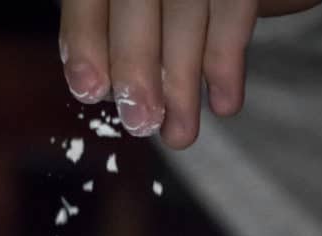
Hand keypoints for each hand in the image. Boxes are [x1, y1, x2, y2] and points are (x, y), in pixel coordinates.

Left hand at [59, 0, 321, 148]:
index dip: (86, 38)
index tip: (89, 90)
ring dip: (182, 81)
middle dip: (136, 66)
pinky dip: (228, 59)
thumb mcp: (121, 5)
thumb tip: (96, 85)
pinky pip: (235, 8)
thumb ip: (103, 23)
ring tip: (179, 136)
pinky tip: (224, 105)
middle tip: (141, 123)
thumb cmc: (153, 4)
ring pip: (187, 10)